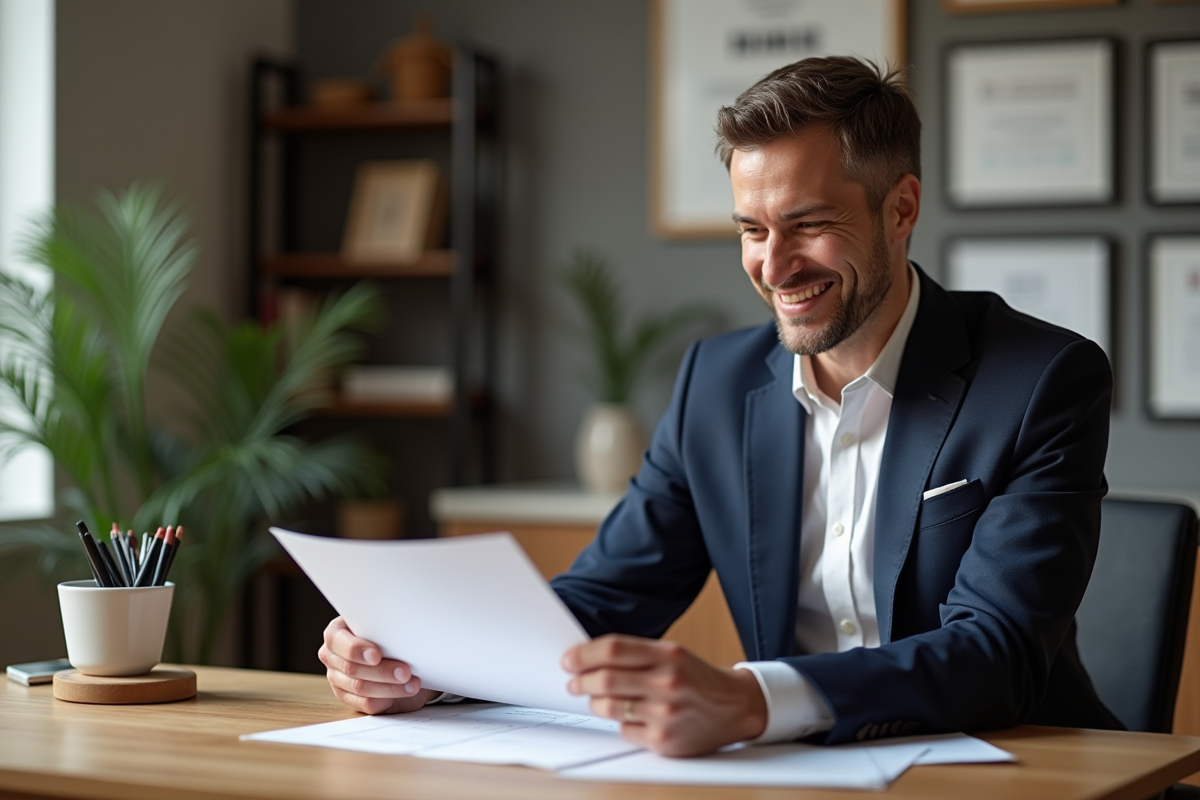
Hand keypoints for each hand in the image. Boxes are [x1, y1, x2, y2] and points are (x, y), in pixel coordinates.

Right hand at [318, 616, 438, 714]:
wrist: (397, 653)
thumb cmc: (386, 633)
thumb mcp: (383, 625)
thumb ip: (382, 627)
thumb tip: (398, 631)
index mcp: (336, 633)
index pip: (337, 641)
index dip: (356, 649)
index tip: (376, 655)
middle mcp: (332, 657)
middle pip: (351, 668)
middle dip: (382, 671)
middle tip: (405, 671)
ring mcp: (338, 679)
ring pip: (360, 687)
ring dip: (390, 687)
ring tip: (412, 683)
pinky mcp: (350, 698)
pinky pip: (366, 703)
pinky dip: (387, 698)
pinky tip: (403, 691)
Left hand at [562, 634, 767, 756]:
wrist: (734, 707)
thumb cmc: (696, 679)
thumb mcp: (672, 654)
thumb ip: (635, 654)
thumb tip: (588, 658)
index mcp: (668, 655)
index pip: (613, 649)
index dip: (583, 654)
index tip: (568, 659)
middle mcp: (667, 682)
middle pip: (605, 679)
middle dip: (581, 681)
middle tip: (574, 682)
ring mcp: (665, 713)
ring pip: (608, 707)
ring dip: (594, 702)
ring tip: (597, 698)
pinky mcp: (664, 740)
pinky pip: (624, 730)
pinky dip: (621, 723)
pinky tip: (630, 716)